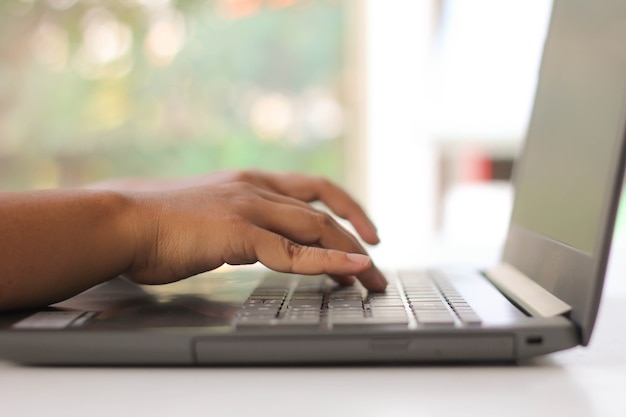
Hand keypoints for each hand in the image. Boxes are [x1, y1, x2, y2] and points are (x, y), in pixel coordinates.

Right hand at [125, 174, 386, 291]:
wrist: (122, 221)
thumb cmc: (158, 224)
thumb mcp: (210, 216)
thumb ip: (238, 224)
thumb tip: (252, 244)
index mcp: (250, 181)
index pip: (311, 189)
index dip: (344, 206)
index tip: (362, 228)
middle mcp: (257, 188)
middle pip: (324, 210)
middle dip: (357, 234)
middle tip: (377, 263)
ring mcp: (250, 208)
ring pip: (318, 228)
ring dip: (351, 255)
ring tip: (372, 279)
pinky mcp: (240, 233)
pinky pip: (294, 251)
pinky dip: (328, 262)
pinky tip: (352, 270)